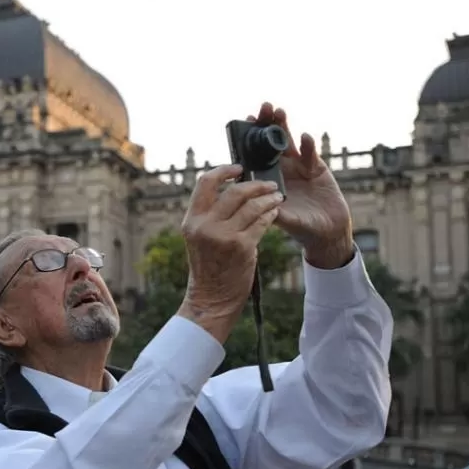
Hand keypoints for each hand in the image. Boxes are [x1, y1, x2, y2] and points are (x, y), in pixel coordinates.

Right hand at [177, 164, 282, 342]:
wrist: (211, 300)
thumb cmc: (209, 268)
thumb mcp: (200, 238)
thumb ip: (211, 216)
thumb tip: (233, 192)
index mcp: (192, 220)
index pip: (205, 182)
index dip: (224, 170)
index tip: (239, 168)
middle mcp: (205, 225)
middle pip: (234, 191)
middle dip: (256, 184)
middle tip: (269, 183)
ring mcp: (223, 236)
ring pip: (252, 206)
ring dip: (268, 199)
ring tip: (277, 197)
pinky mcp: (242, 247)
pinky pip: (261, 223)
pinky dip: (270, 215)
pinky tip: (274, 213)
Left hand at [248, 103, 353, 267]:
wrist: (328, 232)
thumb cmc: (302, 228)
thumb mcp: (285, 220)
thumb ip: (274, 211)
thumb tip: (259, 203)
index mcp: (266, 179)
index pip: (255, 154)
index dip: (251, 138)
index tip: (246, 121)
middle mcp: (280, 170)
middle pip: (271, 142)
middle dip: (267, 124)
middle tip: (264, 107)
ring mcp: (298, 167)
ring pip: (289, 142)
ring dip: (284, 126)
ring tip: (279, 111)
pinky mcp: (316, 168)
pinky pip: (310, 153)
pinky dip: (308, 146)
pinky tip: (306, 138)